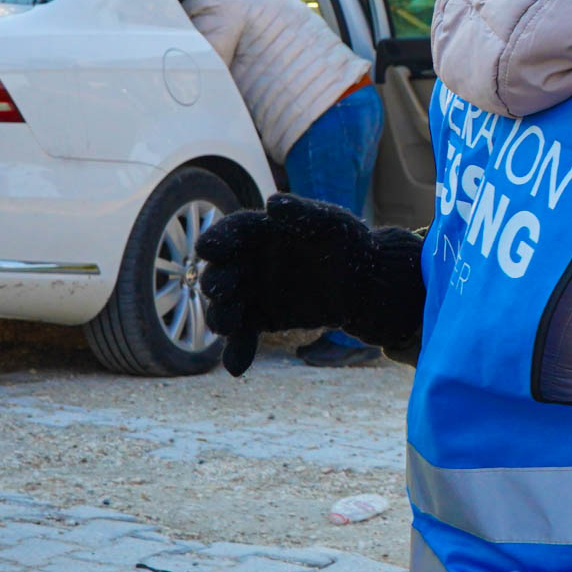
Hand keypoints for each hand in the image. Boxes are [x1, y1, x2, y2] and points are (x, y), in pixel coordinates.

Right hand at [196, 194, 422, 375]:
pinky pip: (245, 334)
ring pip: (227, 305)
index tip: (207, 248)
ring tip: (225, 326)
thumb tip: (272, 203)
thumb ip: (303, 213)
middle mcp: (249, 260)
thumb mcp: (331, 224)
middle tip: (217, 290)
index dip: (219, 239)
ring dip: (221, 316)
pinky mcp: (262, 318)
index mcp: (262, 231)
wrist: (365, 283)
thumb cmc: (348, 243)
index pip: (234, 232)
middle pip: (223, 270)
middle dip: (217, 280)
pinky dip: (239, 350)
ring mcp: (253, 291)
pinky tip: (236, 368)